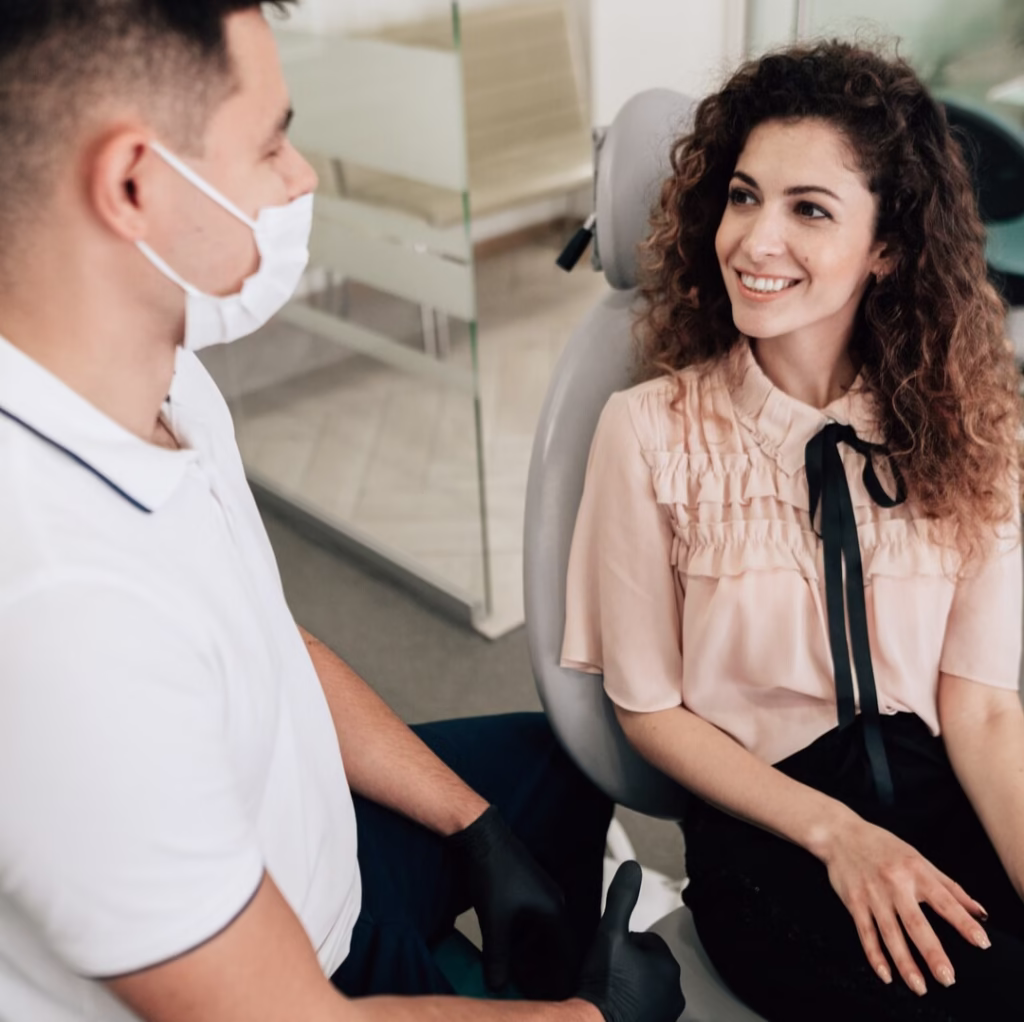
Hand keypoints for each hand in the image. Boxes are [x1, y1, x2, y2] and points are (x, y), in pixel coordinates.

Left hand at [446, 806, 577, 997]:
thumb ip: (498, 958)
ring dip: (532, 954)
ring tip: (518, 972)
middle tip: (535, 987)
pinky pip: (534, 922)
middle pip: (557, 945)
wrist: (482, 837)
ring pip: (544, 934)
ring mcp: (542, 894)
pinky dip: (524, 939)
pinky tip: (508, 949)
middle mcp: (554, 903)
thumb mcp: (494, 922)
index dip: (562, 977)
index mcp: (555, 911)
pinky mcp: (528, 889)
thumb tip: (497, 986)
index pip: (568, 954)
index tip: (554, 993)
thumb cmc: (493, 872)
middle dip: (546, 968)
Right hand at [577, 861, 684, 1021]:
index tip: (611, 955)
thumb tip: (632, 867)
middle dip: (629, 964)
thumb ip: (622, 899)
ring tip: (609, 988)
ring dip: (630, 985)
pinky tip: (614, 1006)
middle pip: (647, 964)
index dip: (624, 943)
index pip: (646, 940)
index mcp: (668, 966)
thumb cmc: (604, 985)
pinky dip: (631, 1006)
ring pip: (645, 987)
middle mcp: (674, 993)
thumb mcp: (610, 933)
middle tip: (608, 972)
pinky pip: (643, 1009)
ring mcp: (666, 1015)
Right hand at [821, 816, 989, 994]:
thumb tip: (980, 912)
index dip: (963, 922)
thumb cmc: (883, 846)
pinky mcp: (854, 902)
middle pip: (915, 923)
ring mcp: (872, 895)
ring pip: (890, 934)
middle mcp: (894, 884)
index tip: (981, 942)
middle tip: (947, 978)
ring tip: (920, 987)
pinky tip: (886, 975)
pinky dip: (875, 955)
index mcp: (915, 871)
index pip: (944, 900)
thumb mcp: (918, 859)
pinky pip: (865, 933)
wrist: (840, 834)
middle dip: (932, 952)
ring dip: (904, 962)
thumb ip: (949, 887)